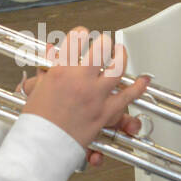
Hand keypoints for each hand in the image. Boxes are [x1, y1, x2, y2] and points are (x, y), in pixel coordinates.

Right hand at [21, 28, 150, 154]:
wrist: (42, 146)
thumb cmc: (37, 122)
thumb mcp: (36, 90)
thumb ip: (47, 70)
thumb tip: (52, 53)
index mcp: (60, 71)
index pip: (75, 40)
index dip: (80, 34)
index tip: (81, 35)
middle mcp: (80, 80)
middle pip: (101, 48)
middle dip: (103, 42)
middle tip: (104, 43)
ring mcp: (95, 95)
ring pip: (118, 67)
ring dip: (122, 56)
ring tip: (121, 52)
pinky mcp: (105, 112)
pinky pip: (128, 96)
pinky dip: (138, 87)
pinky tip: (143, 80)